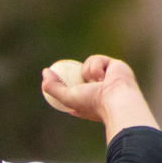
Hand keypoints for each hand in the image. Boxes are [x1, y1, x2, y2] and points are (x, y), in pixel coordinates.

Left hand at [39, 55, 157, 139]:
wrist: (117, 99)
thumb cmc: (93, 103)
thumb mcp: (67, 97)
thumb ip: (53, 87)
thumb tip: (45, 72)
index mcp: (90, 101)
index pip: (76, 90)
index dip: (67, 84)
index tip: (56, 78)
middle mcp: (100, 89)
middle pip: (81, 74)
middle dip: (78, 73)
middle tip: (71, 72)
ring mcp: (108, 77)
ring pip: (88, 65)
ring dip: (88, 71)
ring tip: (98, 82)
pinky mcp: (115, 66)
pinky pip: (98, 59)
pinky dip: (97, 67)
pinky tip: (106, 76)